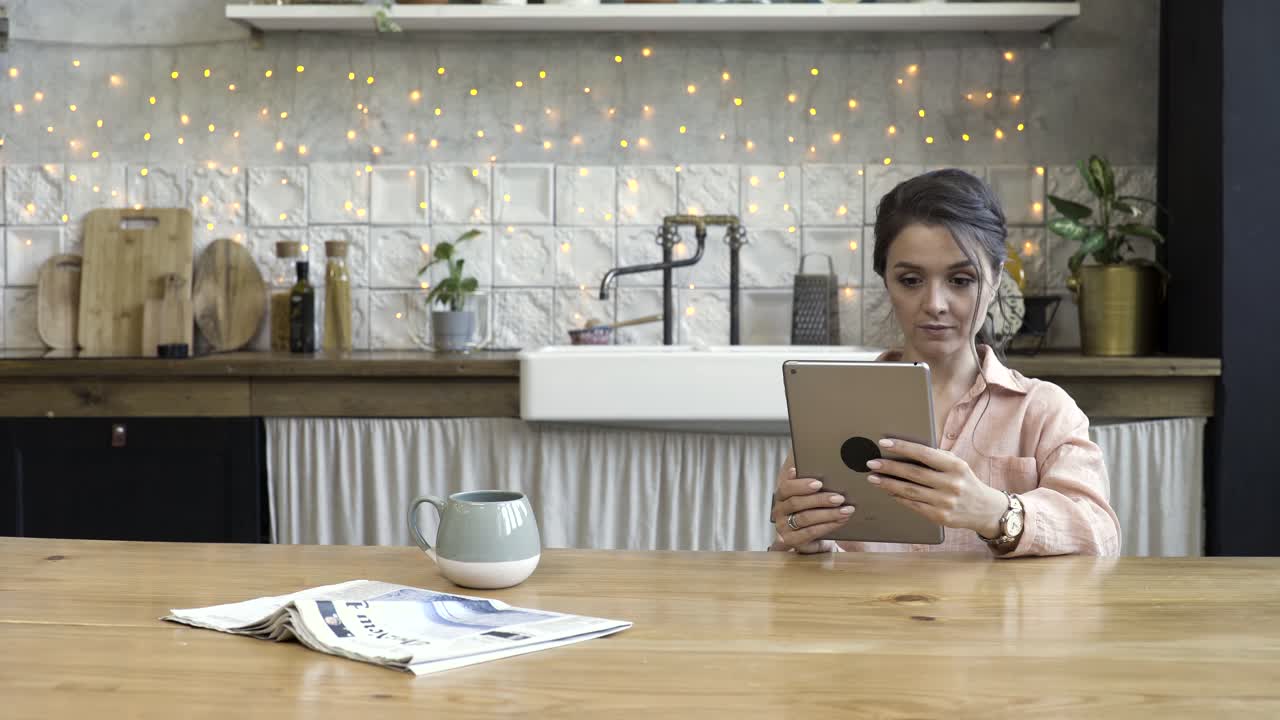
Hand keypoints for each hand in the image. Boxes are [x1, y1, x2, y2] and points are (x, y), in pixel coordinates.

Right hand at [769, 465, 854, 553]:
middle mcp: (779, 511)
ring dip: (828, 513)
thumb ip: (812, 484)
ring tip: (846, 510)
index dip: (801, 484)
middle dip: (820, 500)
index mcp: (781, 496)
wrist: (816, 538)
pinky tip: (840, 520)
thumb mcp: (812, 496)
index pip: (786, 488)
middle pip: (796, 503)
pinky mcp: (792, 541)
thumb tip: (819, 466)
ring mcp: (784, 528)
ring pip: (805, 518)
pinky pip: (811, 532)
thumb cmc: (814, 511)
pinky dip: (828, 526)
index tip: (819, 483)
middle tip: (840, 497)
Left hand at [865, 439, 1007, 536]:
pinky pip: (913, 505)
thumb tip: (904, 450)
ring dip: (888, 484)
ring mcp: (945, 502)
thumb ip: (936, 458)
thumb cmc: (964, 481)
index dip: (902, 447)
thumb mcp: (957, 465)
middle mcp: (951, 484)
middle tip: (871, 463)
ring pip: (910, 491)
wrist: (985, 509)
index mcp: (955, 466)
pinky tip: (888, 491)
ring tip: (873, 478)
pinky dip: (898, 497)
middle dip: (889, 467)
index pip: (924, 454)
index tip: (884, 443)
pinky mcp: (940, 517)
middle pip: (913, 473)